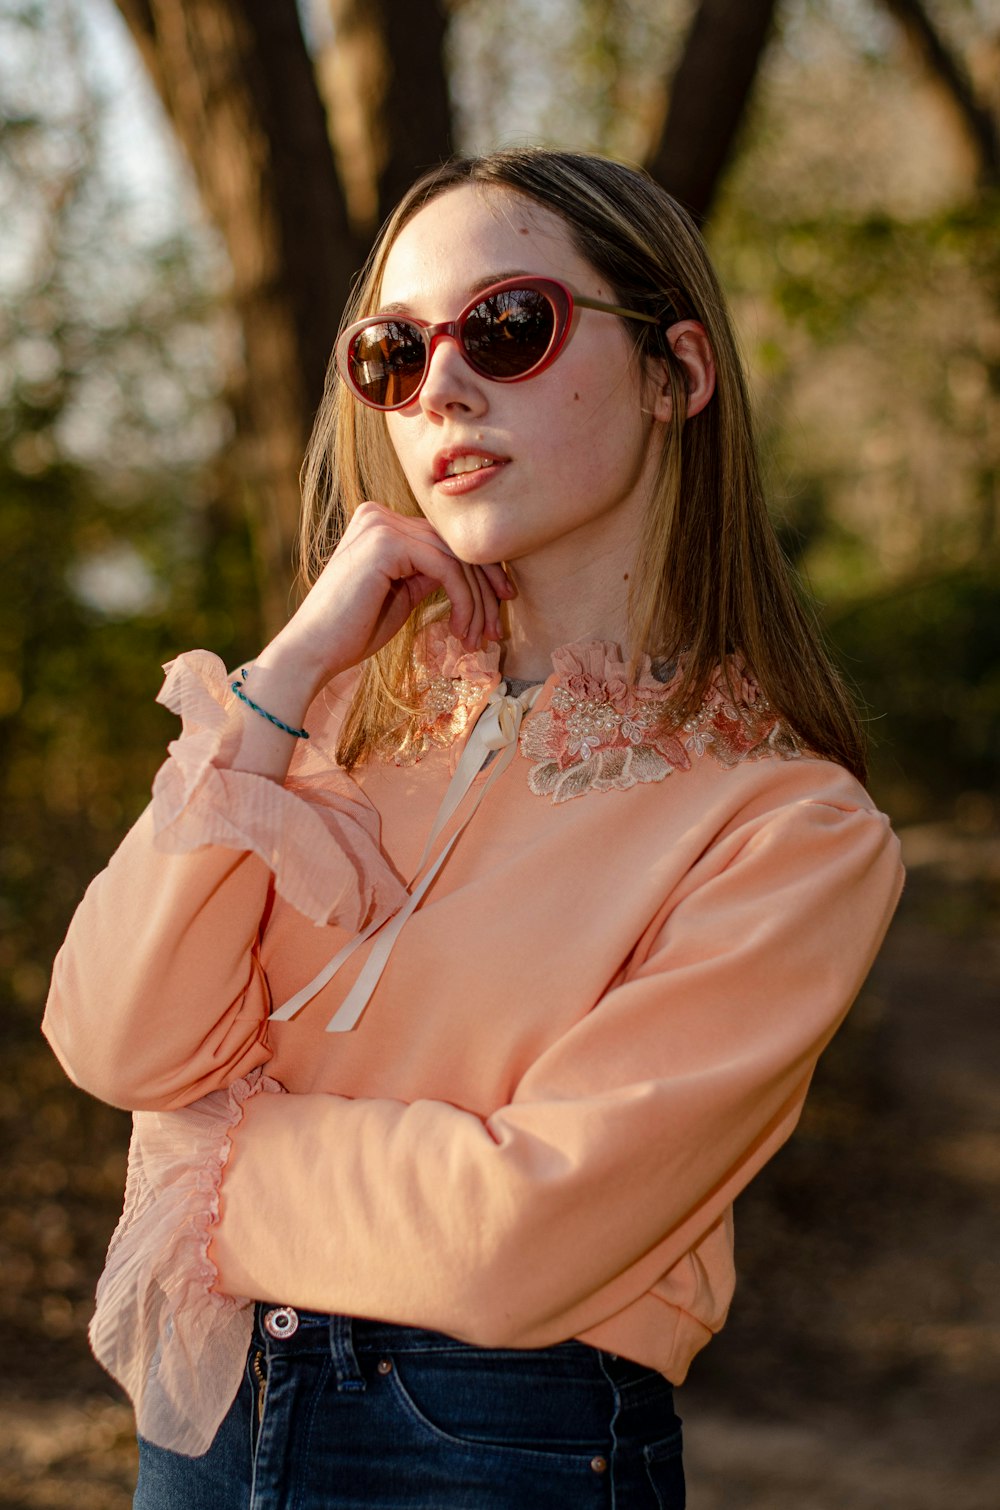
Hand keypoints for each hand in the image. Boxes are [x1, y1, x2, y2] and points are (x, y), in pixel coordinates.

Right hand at [271, 502, 513, 693]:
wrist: (314, 651)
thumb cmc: (353, 631)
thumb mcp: (401, 595)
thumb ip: (428, 573)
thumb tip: (471, 572)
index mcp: (379, 522)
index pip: (443, 540)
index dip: (480, 573)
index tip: (499, 607)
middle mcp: (379, 514)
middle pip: (454, 545)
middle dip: (485, 588)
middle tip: (498, 628)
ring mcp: (381, 524)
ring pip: (455, 559)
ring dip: (477, 603)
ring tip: (479, 638)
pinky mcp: (386, 542)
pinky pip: (446, 569)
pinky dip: (464, 602)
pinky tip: (462, 631)